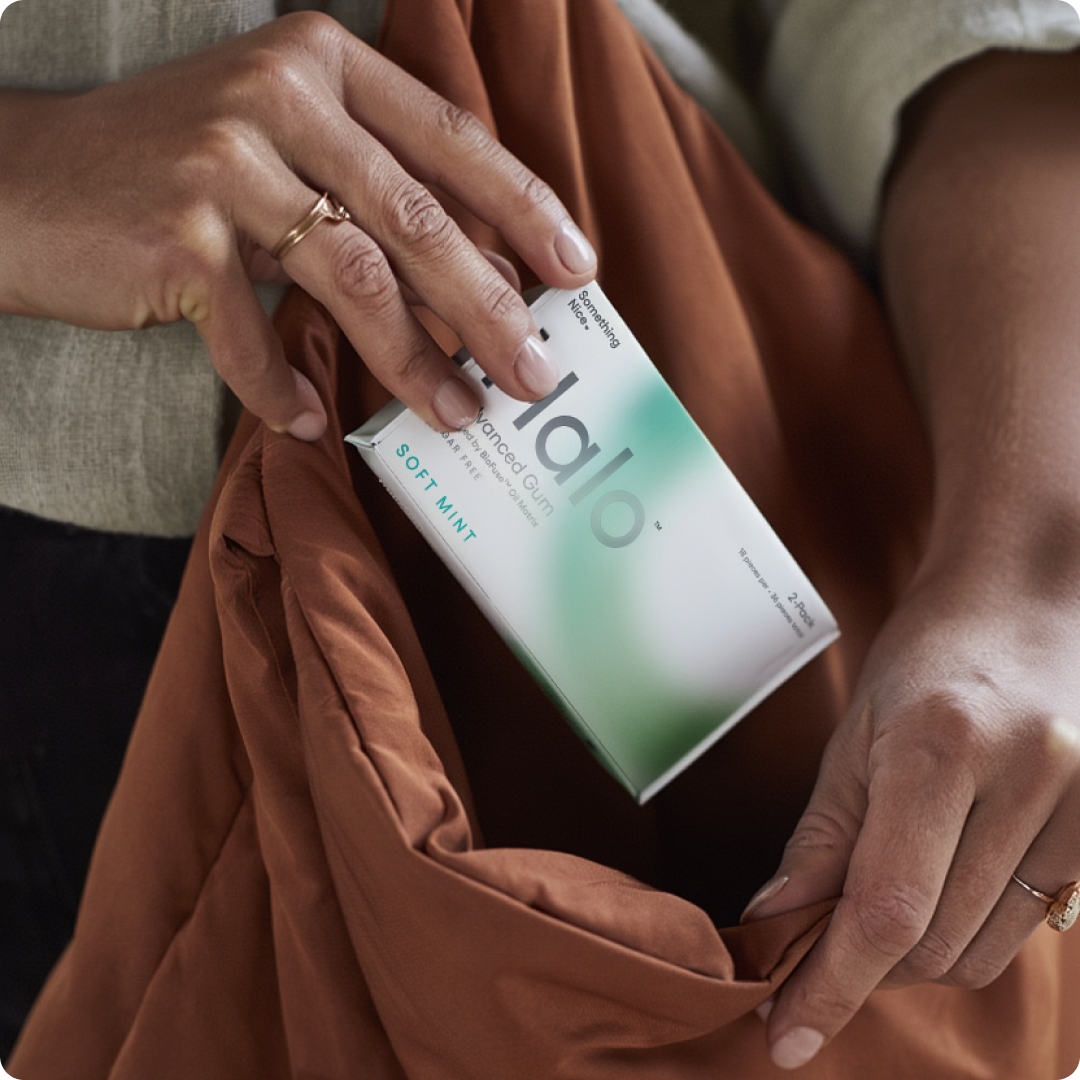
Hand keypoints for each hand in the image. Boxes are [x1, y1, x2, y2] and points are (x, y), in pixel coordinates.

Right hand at [0, 11, 596, 438]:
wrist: (29, 183)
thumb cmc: (174, 174)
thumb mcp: (281, 149)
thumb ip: (371, 190)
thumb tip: (475, 281)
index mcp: (320, 63)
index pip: (449, 140)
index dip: (522, 209)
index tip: (577, 272)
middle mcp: (278, 94)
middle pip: (416, 219)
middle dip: (486, 309)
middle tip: (533, 374)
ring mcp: (224, 160)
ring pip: (353, 279)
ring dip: (411, 363)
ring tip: (455, 415)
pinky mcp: (176, 233)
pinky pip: (253, 335)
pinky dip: (282, 388)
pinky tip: (308, 420)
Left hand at [742, 564, 1079, 1068]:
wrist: (1022, 602)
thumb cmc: (924, 660)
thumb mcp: (853, 737)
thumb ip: (820, 840)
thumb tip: (775, 925)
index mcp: (942, 745)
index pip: (885, 909)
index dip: (830, 986)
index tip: (786, 1036)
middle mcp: (1030, 775)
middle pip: (934, 942)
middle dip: (867, 958)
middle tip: (827, 927)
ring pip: (983, 950)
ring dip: (921, 947)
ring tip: (898, 881)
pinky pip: (1033, 926)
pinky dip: (974, 925)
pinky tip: (954, 873)